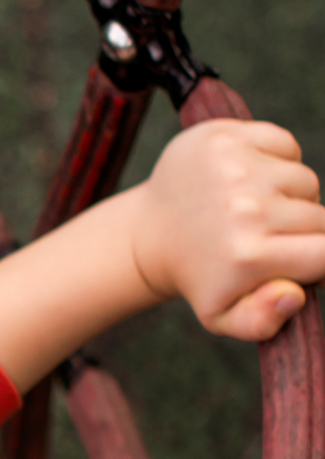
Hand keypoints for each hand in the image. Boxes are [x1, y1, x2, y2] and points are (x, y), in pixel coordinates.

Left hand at [130, 119, 324, 340]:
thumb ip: (262, 321)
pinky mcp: (223, 137)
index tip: (299, 260)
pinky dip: (278, 161)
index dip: (319, 260)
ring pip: (306, 181)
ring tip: (253, 212)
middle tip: (266, 239)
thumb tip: (294, 295)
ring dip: (290, 197)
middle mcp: (244, 209)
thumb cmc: (200, 276)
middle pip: (321, 217)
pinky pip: (287, 146)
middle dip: (305, 231)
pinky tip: (246, 181)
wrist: (151, 233)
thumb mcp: (222, 316)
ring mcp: (233, 168)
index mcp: (247, 255)